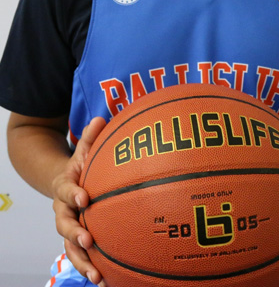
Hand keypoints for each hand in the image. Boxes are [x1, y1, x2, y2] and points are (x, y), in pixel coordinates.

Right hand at [52, 117, 106, 285]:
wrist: (65, 183)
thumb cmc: (81, 167)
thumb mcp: (83, 151)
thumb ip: (90, 138)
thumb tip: (100, 119)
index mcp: (65, 186)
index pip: (66, 190)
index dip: (73, 194)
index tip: (85, 198)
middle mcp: (63, 209)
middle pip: (63, 224)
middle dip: (74, 233)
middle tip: (87, 240)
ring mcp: (68, 226)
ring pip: (69, 246)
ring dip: (82, 260)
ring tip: (96, 275)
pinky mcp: (76, 239)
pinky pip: (80, 256)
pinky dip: (90, 267)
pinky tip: (104, 281)